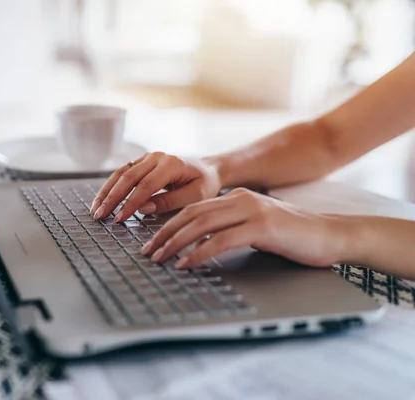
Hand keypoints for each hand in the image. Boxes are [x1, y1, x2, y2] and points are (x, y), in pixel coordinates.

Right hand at [91, 152, 221, 222]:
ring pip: (120, 173)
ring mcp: (147, 157)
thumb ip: (170, 202)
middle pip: (128, 177)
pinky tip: (102, 200)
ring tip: (95, 210)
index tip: (119, 219)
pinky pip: (122, 173)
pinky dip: (110, 187)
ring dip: (106, 192)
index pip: (145, 185)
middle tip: (100, 216)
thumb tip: (142, 208)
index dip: (130, 202)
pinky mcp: (141, 162)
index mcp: (171, 164)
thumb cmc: (204, 184)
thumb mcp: (195, 196)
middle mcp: (156, 157)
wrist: (208, 168)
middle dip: (112, 198)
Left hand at [141, 188, 348, 268]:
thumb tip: (199, 246)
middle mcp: (240, 200)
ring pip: (201, 225)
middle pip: (191, 215)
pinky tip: (186, 264)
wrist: (331, 236)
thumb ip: (230, 230)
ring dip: (175, 243)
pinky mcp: (262, 227)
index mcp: (236, 198)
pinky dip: (199, 253)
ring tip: (159, 258)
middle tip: (147, 251)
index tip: (152, 241)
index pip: (193, 209)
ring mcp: (252, 211)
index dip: (169, 225)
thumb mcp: (255, 228)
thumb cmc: (292, 237)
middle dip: (164, 234)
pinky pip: (221, 241)